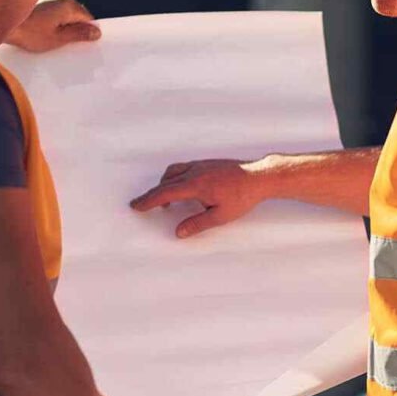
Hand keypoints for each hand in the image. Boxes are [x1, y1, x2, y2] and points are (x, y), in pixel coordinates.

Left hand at [5, 0, 100, 52]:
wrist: (3, 25)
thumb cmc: (29, 32)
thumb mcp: (58, 39)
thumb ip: (79, 34)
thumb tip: (96, 32)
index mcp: (69, 5)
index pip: (88, 19)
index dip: (87, 33)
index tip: (83, 44)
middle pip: (77, 16)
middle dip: (75, 30)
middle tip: (67, 45)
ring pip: (65, 15)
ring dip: (63, 27)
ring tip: (52, 40)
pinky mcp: (39, 3)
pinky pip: (54, 14)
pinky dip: (53, 23)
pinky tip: (44, 34)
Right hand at [130, 158, 265, 239]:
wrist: (260, 176)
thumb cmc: (243, 196)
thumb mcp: (221, 216)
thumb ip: (197, 223)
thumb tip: (179, 232)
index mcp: (195, 185)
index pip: (165, 193)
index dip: (148, 201)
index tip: (137, 206)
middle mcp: (195, 172)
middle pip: (165, 182)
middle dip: (151, 194)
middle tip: (140, 204)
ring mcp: (201, 165)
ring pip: (173, 172)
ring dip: (164, 184)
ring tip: (164, 200)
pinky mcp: (207, 163)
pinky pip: (184, 168)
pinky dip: (175, 177)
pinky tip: (181, 187)